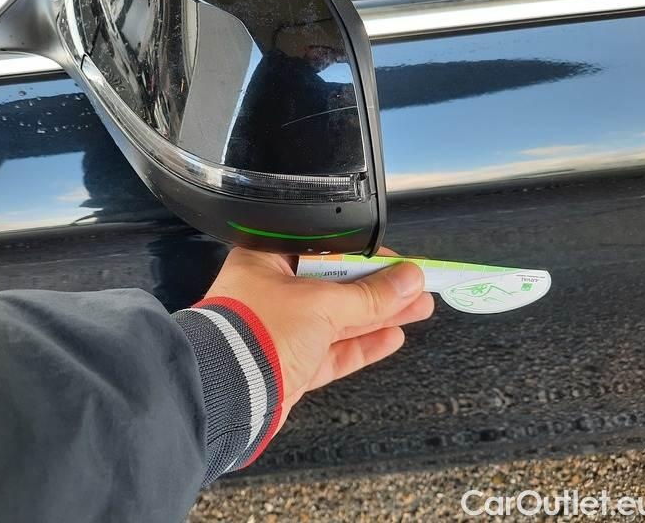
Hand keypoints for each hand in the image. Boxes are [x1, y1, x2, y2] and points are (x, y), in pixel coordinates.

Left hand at [204, 247, 434, 430]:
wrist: (226, 393)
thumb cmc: (255, 333)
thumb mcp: (321, 304)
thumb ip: (369, 295)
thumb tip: (409, 279)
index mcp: (266, 262)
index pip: (326, 252)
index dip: (364, 256)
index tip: (398, 262)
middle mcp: (272, 294)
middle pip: (336, 286)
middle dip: (380, 288)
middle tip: (417, 286)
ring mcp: (282, 331)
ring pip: (339, 320)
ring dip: (379, 314)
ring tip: (418, 307)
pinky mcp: (291, 364)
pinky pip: (334, 350)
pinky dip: (363, 344)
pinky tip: (392, 336)